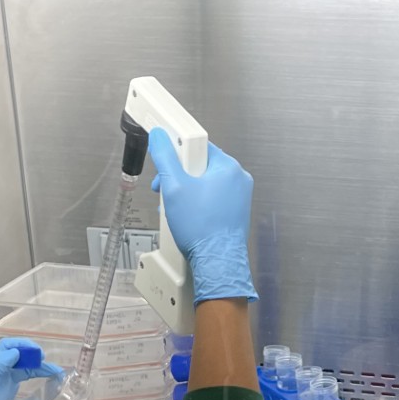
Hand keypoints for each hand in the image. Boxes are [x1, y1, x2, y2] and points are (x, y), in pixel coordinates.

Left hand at [0, 338, 61, 399]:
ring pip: (27, 365)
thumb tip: (16, 352)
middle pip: (20, 353)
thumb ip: (1, 362)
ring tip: (57, 371)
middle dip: (34, 354)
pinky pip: (28, 374)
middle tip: (44, 359)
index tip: (34, 351)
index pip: (8, 345)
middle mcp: (1, 366)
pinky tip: (51, 376)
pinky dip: (40, 374)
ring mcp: (7, 375)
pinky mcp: (12, 385)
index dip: (21, 344)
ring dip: (42, 366)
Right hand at [149, 128, 257, 303]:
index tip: (166, 164)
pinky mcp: (235, 213)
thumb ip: (164, 157)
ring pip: (204, 185)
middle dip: (178, 179)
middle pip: (199, 167)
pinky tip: (186, 218)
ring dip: (185, 194)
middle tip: (166, 191)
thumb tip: (159, 137)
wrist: (216, 262)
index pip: (198, 147)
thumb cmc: (201, 228)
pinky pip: (211, 200)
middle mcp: (238, 180)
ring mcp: (238, 198)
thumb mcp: (174, 187)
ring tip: (176, 209)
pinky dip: (196, 206)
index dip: (177, 155)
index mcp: (228, 167)